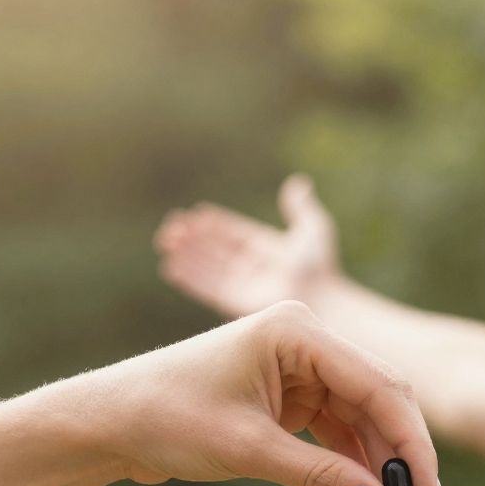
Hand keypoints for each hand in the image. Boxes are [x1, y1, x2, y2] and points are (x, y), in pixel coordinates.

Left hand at [67, 301, 439, 485]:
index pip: (379, 385)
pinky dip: (354, 463)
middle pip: (379, 398)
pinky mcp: (289, 395)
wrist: (111, 421)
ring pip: (362, 417)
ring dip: (381, 464)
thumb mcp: (249, 450)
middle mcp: (305, 340)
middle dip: (403, 456)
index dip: (412, 444)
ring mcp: (299, 367)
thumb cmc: (167, 416)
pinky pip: (337, 430)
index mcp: (297, 330)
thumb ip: (320, 478)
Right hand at [154, 175, 340, 321]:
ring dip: (186, 255)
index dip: (215, 226)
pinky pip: (206, 289)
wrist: (320, 302)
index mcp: (265, 250)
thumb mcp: (312, 229)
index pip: (233, 235)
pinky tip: (171, 267)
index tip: (197, 215)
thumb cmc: (320, 268)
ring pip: (207, 268)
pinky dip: (188, 278)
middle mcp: (251, 269)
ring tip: (164, 242)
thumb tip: (298, 182)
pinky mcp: (235, 304)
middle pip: (215, 251)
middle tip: (171, 226)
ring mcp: (242, 287)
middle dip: (193, 239)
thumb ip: (302, 207)